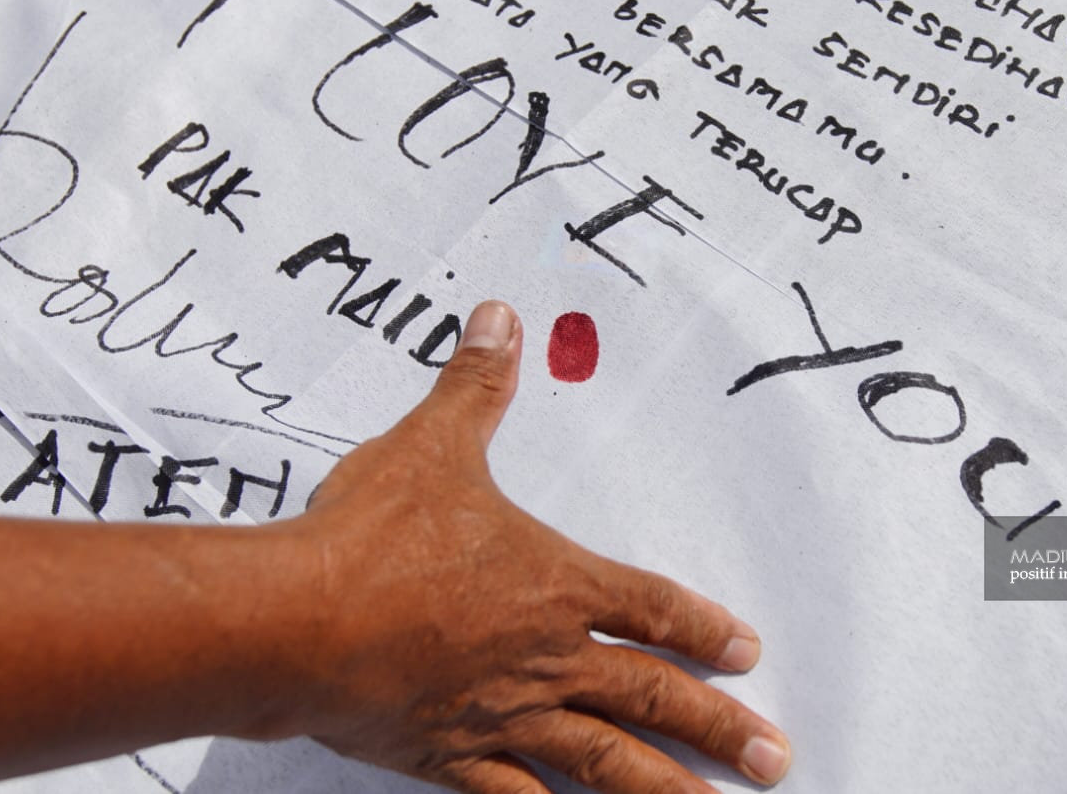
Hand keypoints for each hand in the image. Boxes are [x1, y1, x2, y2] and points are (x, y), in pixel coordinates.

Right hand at [277, 301, 791, 792]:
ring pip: (604, 763)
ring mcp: (501, 714)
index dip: (701, 627)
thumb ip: (476, 387)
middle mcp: (542, 657)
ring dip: (667, 789)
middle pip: (650, 697)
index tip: (746, 651)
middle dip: (718, 726)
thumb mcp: (432, 444)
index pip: (648, 608)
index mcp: (551, 583)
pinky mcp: (450, 757)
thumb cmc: (368, 537)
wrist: (293, 621)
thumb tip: (502, 320)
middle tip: (773, 757)